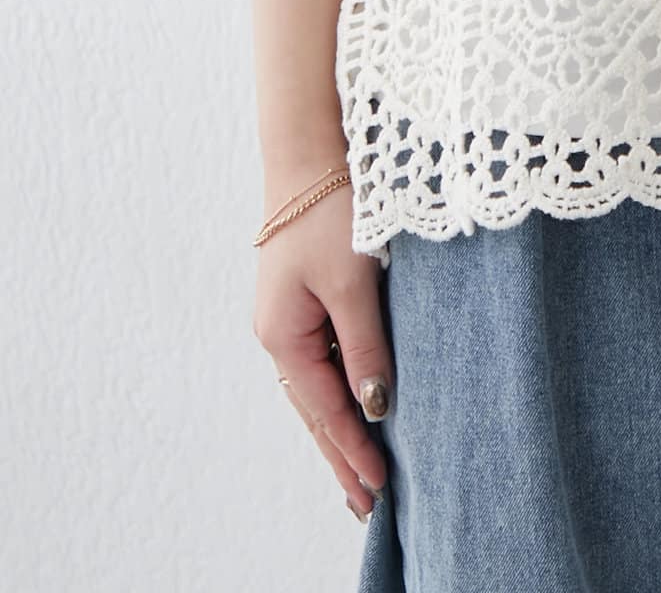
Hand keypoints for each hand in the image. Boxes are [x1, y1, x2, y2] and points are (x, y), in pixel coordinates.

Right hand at [252, 171, 393, 521]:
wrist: (311, 154)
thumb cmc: (329, 212)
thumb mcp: (352, 282)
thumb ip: (366, 345)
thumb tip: (377, 405)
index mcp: (283, 335)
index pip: (323, 409)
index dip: (352, 450)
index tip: (379, 488)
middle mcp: (280, 334)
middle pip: (313, 410)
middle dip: (340, 457)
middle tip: (367, 506)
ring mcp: (291, 318)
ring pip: (318, 389)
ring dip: (341, 430)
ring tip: (363, 476)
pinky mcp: (307, 300)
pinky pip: (324, 362)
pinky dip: (342, 393)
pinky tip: (358, 411)